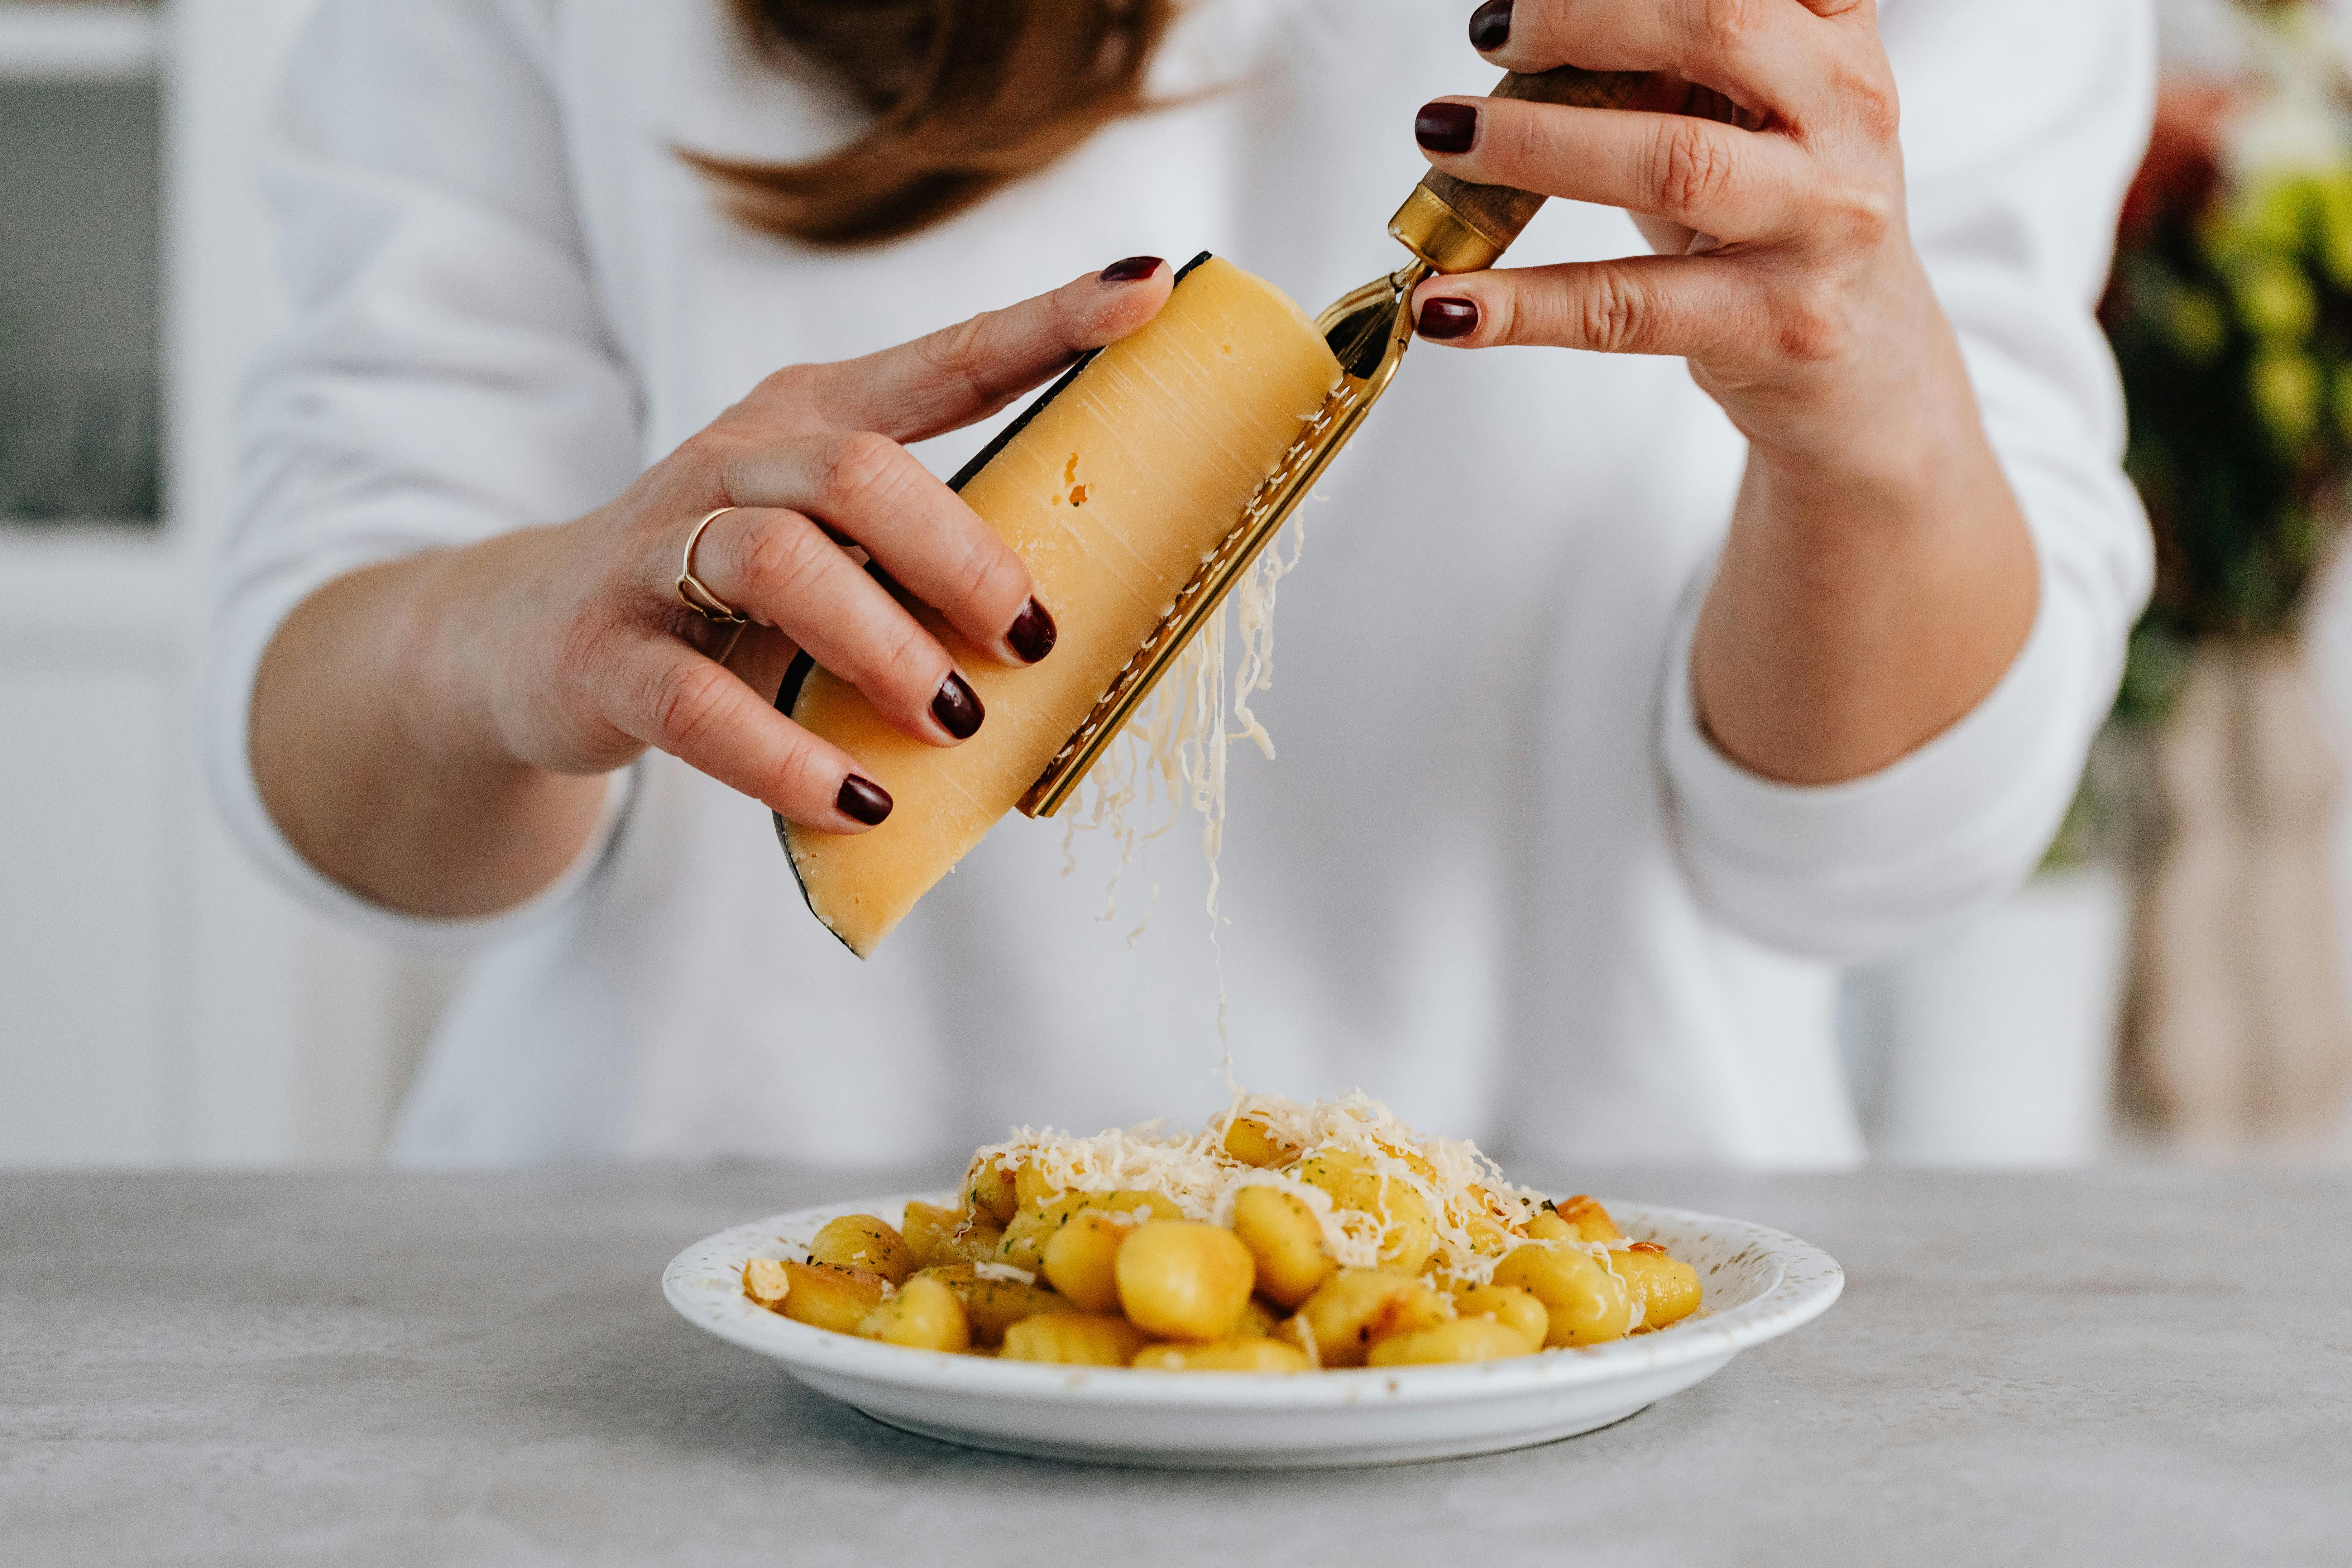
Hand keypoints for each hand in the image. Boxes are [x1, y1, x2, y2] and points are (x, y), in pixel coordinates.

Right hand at [253, 261, 1171, 915]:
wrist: (526, 644)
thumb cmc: (725, 602)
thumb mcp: (830, 555)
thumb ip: (925, 567)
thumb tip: (1075, 641)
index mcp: (810, 421)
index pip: (945, 360)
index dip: (1045, 323)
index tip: (1147, 291)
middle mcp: (735, 463)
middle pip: (858, 470)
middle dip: (959, 556)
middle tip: (1030, 640)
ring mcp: (660, 555)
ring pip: (776, 565)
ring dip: (883, 647)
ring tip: (953, 723)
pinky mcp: (608, 655)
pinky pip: (699, 702)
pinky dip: (786, 759)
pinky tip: (858, 802)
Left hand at [1408, 0, 2038, 783]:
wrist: (1869, 367)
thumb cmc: (1777, 213)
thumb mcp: (1743, 113)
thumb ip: (1666, 58)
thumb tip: (1525, 22)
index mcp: (1840, 42)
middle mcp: (1849, 117)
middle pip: (1721, 28)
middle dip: (1584, 17)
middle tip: (1493, 33)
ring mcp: (1822, 225)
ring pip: (1675, 162)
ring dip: (1536, 143)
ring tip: (1441, 137)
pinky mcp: (1776, 328)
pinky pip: (1627, 308)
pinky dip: (1520, 307)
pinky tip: (1442, 307)